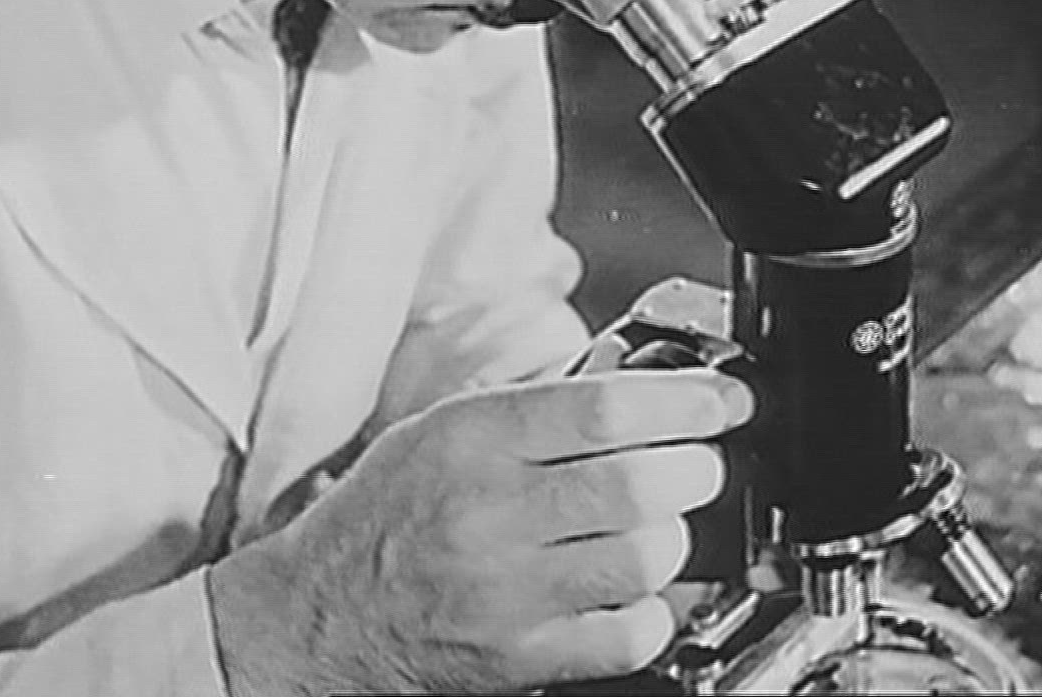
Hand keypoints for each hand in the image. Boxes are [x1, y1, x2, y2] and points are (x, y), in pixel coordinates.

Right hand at [208, 368, 753, 695]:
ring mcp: (506, 591)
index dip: (686, 401)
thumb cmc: (381, 518)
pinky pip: (629, 633)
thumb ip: (527, 407)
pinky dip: (653, 609)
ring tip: (657, 525)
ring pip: (644, 557)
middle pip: (637, 483)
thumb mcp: (436, 431)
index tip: (724, 399)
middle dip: (694, 468)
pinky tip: (632, 589)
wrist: (318, 618)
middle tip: (697, 464)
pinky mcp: (520, 657)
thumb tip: (631, 384)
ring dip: (673, 536)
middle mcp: (488, 512)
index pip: (603, 408)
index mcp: (469, 440)